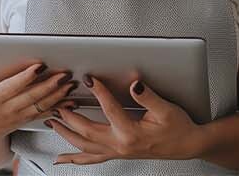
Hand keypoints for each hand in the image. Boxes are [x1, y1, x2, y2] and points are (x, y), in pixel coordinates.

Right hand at [0, 57, 69, 141]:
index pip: (11, 88)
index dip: (25, 77)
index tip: (38, 66)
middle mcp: (9, 109)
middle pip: (32, 96)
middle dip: (49, 85)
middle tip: (63, 73)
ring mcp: (20, 115)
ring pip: (42, 105)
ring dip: (58, 94)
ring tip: (70, 82)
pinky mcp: (28, 118)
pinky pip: (46, 113)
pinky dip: (60, 106)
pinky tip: (71, 99)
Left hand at [47, 74, 204, 164]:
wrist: (187, 145)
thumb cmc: (178, 128)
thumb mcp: (166, 109)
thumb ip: (148, 96)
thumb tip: (135, 84)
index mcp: (131, 132)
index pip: (108, 109)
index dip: (97, 91)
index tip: (88, 79)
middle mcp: (120, 145)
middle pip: (86, 130)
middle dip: (69, 116)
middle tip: (58, 101)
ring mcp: (117, 151)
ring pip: (84, 146)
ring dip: (65, 134)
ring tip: (52, 122)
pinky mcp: (117, 153)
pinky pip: (91, 159)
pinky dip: (75, 158)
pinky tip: (62, 159)